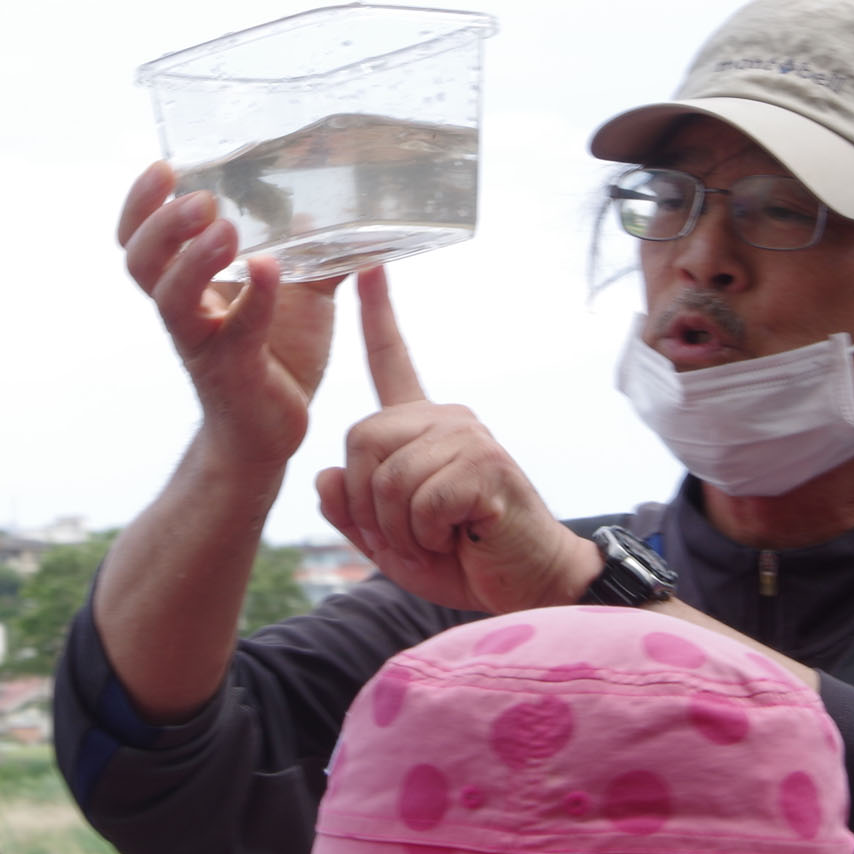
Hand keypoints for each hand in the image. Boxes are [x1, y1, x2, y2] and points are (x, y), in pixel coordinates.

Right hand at [116, 162, 343, 470]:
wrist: (272, 429)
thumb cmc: (276, 351)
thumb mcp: (298, 289)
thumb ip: (312, 249)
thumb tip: (342, 205)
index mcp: (185, 282)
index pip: (139, 237)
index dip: (140, 203)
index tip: (163, 167)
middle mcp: (182, 310)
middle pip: (140, 261)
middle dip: (161, 224)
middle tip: (200, 198)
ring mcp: (204, 343)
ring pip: (171, 299)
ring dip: (193, 260)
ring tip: (224, 230)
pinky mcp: (235, 372)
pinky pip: (237, 333)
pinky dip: (254, 299)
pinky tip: (269, 270)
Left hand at [315, 266, 593, 613]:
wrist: (527, 587)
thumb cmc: (460, 558)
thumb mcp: (389, 540)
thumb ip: (350, 511)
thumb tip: (326, 475)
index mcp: (421, 426)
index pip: (391, 359)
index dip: (377, 314)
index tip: (369, 266)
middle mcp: (445, 418)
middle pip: (360, 437)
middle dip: (366, 504)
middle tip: (404, 536)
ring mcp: (468, 436)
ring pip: (386, 476)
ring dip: (398, 529)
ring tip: (434, 540)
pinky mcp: (484, 464)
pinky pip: (418, 499)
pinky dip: (424, 536)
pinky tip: (455, 538)